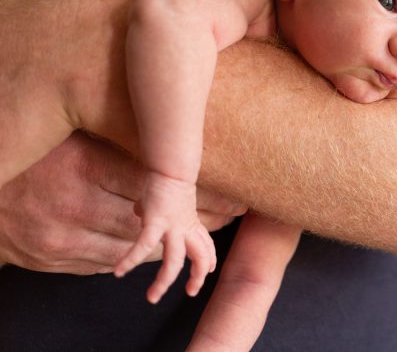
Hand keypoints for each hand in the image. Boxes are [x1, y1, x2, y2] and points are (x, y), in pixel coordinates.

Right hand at [0, 132, 245, 274]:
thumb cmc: (33, 140)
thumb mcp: (73, 122)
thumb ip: (115, 117)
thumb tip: (173, 94)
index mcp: (82, 165)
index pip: (157, 187)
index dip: (201, 196)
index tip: (235, 194)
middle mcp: (73, 206)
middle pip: (153, 224)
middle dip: (197, 223)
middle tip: (233, 212)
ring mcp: (61, 238)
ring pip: (134, 249)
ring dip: (174, 244)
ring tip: (209, 234)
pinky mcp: (53, 258)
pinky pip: (105, 261)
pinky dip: (137, 254)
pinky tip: (162, 245)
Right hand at [115, 172, 216, 302]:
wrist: (170, 166)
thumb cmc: (164, 181)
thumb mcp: (161, 201)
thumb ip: (152, 210)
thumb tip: (140, 211)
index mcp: (190, 223)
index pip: (204, 246)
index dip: (208, 260)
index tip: (207, 272)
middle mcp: (185, 228)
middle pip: (199, 257)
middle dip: (197, 278)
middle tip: (191, 293)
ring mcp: (173, 227)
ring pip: (174, 262)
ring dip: (164, 282)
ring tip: (152, 297)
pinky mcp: (157, 222)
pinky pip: (144, 247)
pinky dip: (131, 260)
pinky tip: (119, 272)